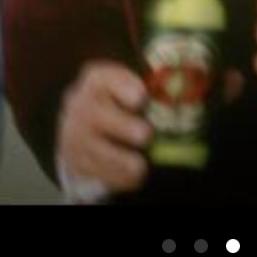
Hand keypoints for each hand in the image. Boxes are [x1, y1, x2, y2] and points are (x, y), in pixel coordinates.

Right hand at [57, 61, 151, 191]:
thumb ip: (154, 89)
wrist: (86, 124)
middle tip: (146, 135)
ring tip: (141, 167)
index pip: (104, 77)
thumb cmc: (120, 103)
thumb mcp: (132, 89)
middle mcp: (80, 103)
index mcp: (97, 79)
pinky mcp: (74, 158)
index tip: (142, 98)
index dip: (123, 86)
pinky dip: (114, 176)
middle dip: (121, 125)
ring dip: (118, 159)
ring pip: (91, 146)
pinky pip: (91, 168)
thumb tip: (183, 89)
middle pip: (94, 112)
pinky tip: (133, 179)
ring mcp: (74, 132)